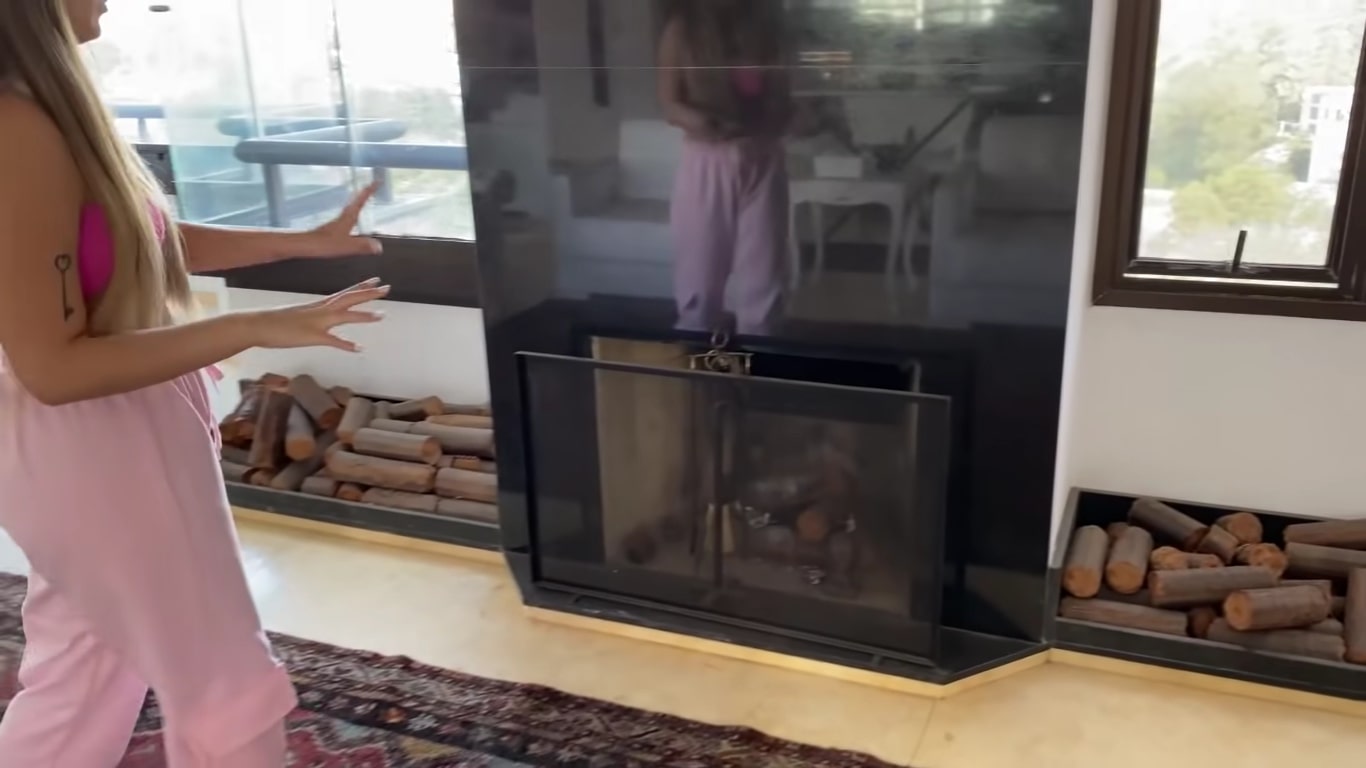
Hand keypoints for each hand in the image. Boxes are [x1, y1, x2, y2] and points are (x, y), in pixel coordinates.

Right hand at [247, 278, 388, 351]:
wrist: (256, 324)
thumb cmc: (274, 322)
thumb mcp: (298, 316)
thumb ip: (312, 316)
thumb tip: (320, 320)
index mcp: (318, 305)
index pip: (344, 293)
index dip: (361, 287)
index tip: (376, 280)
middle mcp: (320, 310)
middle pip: (349, 299)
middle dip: (369, 294)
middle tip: (388, 288)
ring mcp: (316, 322)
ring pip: (345, 316)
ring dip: (364, 316)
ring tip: (382, 315)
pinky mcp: (311, 336)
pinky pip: (332, 341)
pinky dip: (346, 345)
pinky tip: (359, 348)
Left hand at [302, 182, 383, 257]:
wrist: (304, 246)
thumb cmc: (324, 243)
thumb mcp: (346, 246)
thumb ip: (362, 245)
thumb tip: (378, 246)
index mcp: (347, 218)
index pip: (360, 201)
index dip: (369, 190)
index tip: (377, 181)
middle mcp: (342, 218)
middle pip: (355, 203)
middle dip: (364, 195)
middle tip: (373, 188)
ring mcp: (336, 223)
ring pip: (350, 210)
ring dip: (358, 204)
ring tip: (365, 202)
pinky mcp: (331, 230)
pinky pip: (346, 220)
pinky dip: (352, 217)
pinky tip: (353, 224)